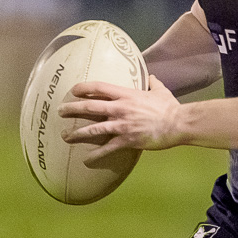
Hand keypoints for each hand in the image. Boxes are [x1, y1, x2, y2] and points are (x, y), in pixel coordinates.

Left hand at [58, 74, 183, 163]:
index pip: (99, 87)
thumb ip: (153, 83)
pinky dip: (95, 155)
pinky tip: (85, 160)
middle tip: (59, 111)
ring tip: (65, 136)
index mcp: (126, 94)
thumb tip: (151, 77)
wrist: (177, 124)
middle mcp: (120, 108)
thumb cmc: (169, 107)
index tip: (73, 90)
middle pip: (90, 106)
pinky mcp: (127, 140)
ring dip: (77, 133)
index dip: (84, 88)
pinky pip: (107, 149)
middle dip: (72, 109)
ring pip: (93, 128)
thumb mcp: (160, 91)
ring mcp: (122, 125)